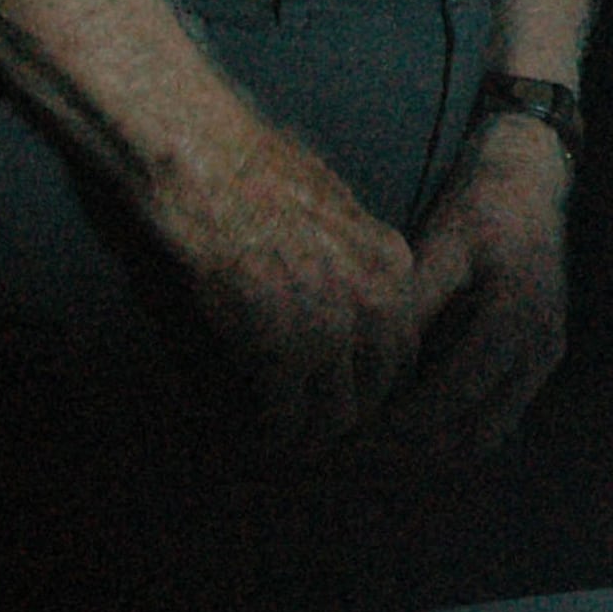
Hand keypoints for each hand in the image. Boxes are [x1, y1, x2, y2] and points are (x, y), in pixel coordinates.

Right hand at [139, 116, 421, 450]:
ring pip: (338, 415)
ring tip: (287, 445)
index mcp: (392, 264)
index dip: (375, 379)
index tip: (347, 394)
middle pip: (381, 388)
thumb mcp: (337, 205)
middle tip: (318, 432)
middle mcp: (375, 300)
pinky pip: (287, 419)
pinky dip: (271, 435)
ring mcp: (333, 329)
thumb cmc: (256, 173)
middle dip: (351, 416)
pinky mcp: (282, 352)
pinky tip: (254, 436)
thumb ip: (356, 253)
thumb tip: (351, 285)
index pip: (404, 346)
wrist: (208, 166)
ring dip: (312, 437)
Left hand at [374, 111, 571, 455]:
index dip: (398, 423)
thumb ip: (415, 304)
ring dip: (435, 449)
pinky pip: (496, 415)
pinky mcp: (540, 358)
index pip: (451, 398)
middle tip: (358, 451)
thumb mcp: (442, 245)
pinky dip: (454, 428)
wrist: (531, 183)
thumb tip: (373, 367)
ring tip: (377, 444)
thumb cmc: (479, 208)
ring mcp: (544, 357)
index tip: (350, 431)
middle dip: (414, 452)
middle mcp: (538, 349)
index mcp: (513, 318)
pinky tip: (410, 420)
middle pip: (474, 437)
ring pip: (487, 435)